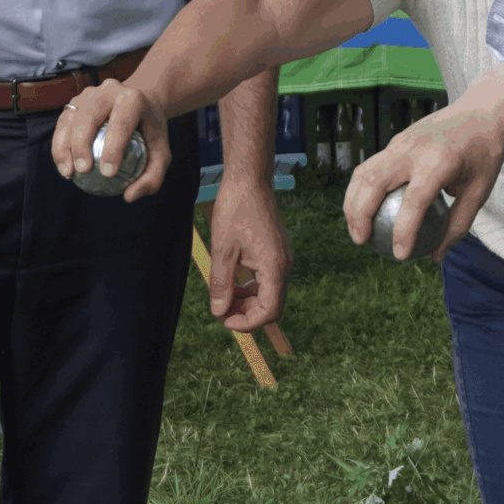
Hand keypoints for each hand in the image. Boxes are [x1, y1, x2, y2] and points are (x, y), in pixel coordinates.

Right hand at [52, 77, 174, 201]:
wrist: (140, 104)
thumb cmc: (150, 133)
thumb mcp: (161, 154)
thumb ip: (152, 177)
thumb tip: (129, 197)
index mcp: (133, 98)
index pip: (121, 121)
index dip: (113, 148)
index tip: (108, 174)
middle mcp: (110, 90)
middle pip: (89, 114)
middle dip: (82, 143)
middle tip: (83, 171)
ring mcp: (89, 94)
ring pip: (71, 117)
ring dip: (65, 146)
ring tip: (69, 173)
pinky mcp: (75, 102)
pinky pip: (62, 124)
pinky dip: (59, 146)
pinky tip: (64, 168)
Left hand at [207, 182, 290, 331]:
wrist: (249, 180)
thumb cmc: (236, 210)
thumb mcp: (222, 250)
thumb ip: (221, 284)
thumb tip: (219, 312)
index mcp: (274, 266)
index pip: (269, 311)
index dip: (246, 323)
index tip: (223, 319)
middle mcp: (284, 266)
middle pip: (272, 307)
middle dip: (246, 315)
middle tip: (220, 309)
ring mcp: (282, 259)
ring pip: (270, 296)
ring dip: (248, 303)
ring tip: (224, 296)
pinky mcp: (277, 254)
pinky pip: (268, 282)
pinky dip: (252, 289)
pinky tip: (234, 282)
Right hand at [343, 65, 503, 260]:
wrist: (482, 110)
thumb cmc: (485, 154)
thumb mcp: (480, 191)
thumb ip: (458, 224)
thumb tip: (436, 256)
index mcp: (439, 162)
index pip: (415, 200)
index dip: (404, 230)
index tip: (400, 254)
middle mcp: (413, 149)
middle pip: (374, 182)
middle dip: (360, 215)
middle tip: (362, 242)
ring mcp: (400, 142)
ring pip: (364, 172)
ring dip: (353, 201)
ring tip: (356, 229)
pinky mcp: (396, 140)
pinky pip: (371, 166)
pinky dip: (361, 189)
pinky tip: (365, 210)